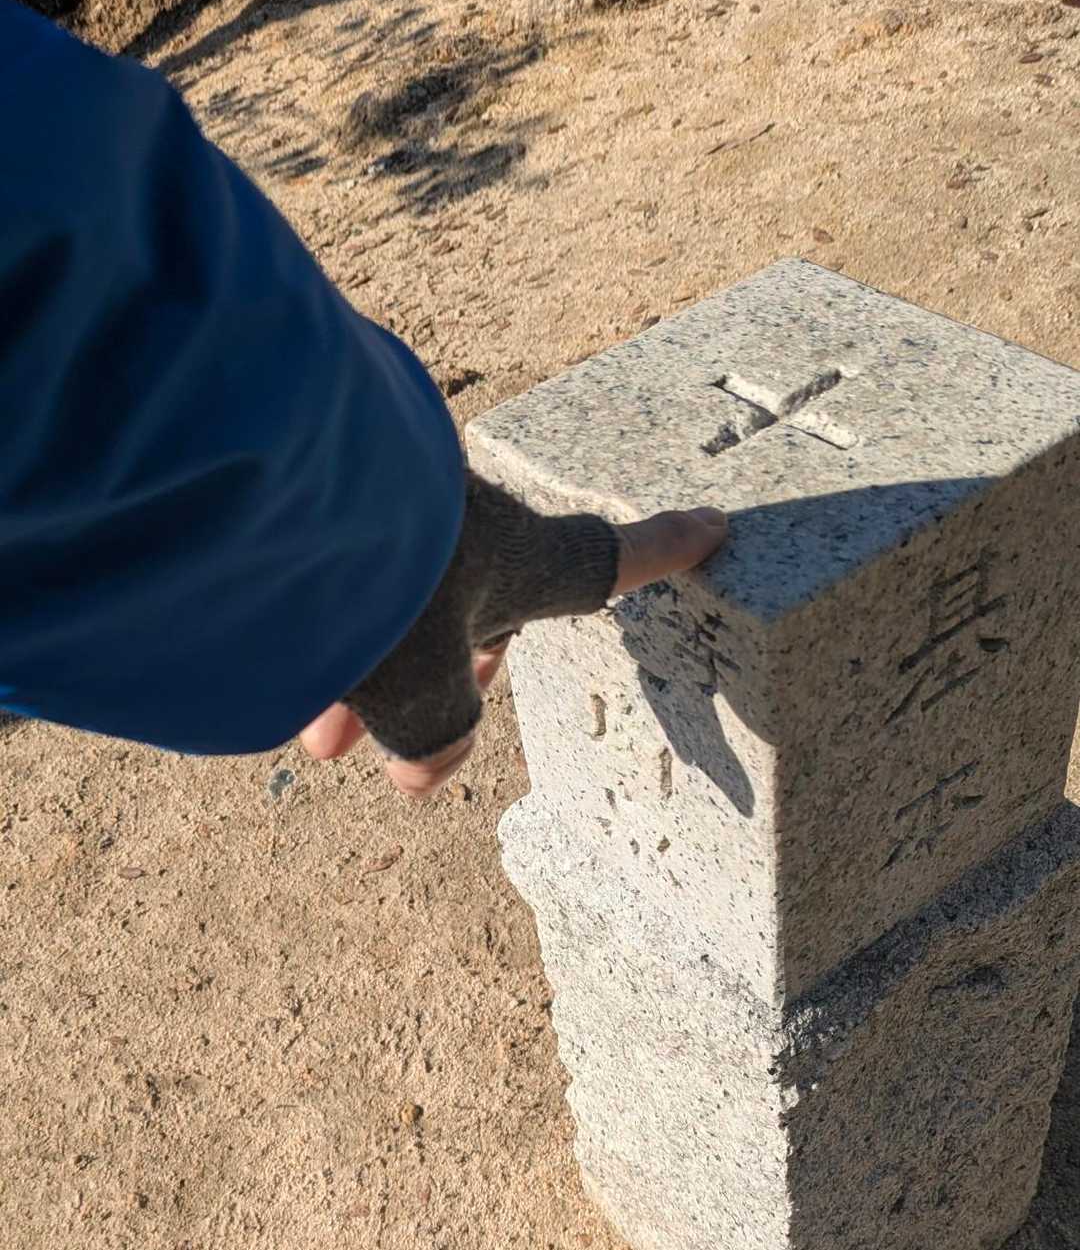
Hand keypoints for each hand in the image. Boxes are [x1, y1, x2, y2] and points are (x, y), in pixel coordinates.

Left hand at [300, 505, 726, 795]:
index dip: (664, 553)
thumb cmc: (380, 591)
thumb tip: (424, 769)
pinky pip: (346, 567)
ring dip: (362, 674)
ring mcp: (404, 498)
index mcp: (527, 560)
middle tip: (412, 739)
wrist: (274, 480)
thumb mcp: (420, 692)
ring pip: (401, 595)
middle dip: (443, 681)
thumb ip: (437, 736)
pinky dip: (322, 630)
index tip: (713, 526)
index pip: (612, 563)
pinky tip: (275, 665)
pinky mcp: (335, 490)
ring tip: (318, 738)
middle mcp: (472, 522)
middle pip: (484, 602)